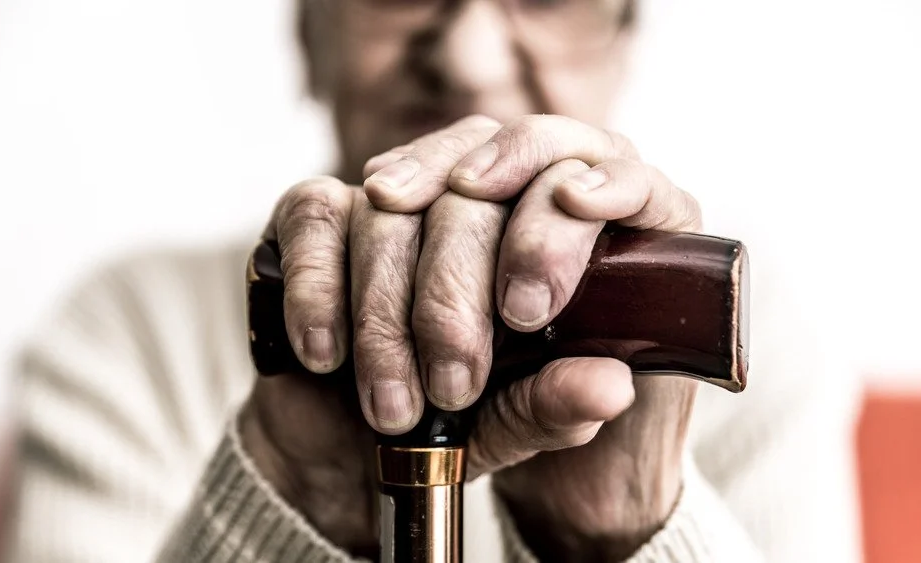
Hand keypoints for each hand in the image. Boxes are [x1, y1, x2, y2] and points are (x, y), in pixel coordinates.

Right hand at [243, 115, 641, 553]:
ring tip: (394, 406)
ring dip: (387, 319)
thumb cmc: (454, 420)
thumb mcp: (513, 423)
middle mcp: (488, 186)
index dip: (554, 230)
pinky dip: (321, 289)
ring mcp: (398, 190)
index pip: (586, 171)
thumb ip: (557, 402)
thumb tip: (609, 386)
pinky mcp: (321, 207)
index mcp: (565, 225)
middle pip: (476, 193)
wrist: (352, 443)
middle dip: (455, 297)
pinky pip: (318, 213)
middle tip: (452, 383)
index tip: (526, 306)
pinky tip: (327, 353)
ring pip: (393, 209)